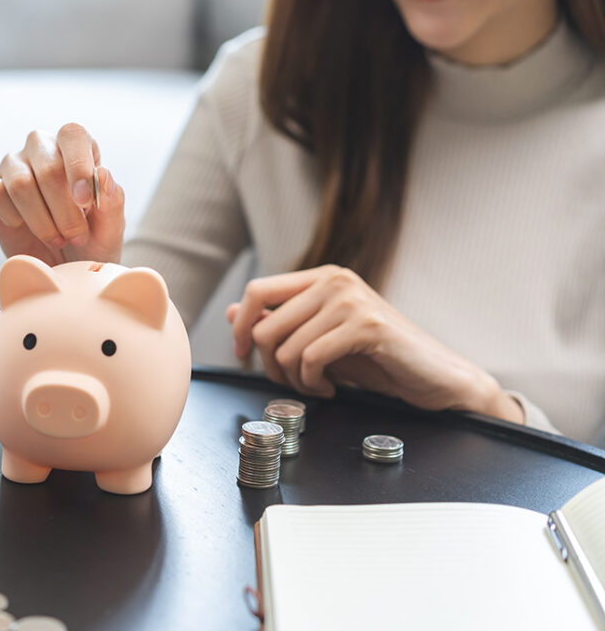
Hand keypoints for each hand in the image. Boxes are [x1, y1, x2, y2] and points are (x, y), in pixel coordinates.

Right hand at [0, 123, 124, 265]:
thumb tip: (102, 173)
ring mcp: (13, 166)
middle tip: (77, 237)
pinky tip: (25, 229)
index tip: (85, 203)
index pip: (73, 135)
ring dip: (41, 221)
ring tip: (57, 239)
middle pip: (48, 166)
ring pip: (20, 183)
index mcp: (75, 148)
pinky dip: (14, 219)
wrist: (61, 271)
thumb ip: (112, 200)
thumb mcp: (110, 229)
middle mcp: (42, 149)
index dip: (79, 166)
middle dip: (65, 211)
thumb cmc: (90, 242)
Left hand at [226, 265, 523, 421]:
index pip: (256, 291)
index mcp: (321, 277)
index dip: (242, 327)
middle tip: (292, 383)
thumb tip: (232, 313)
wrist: (435, 378)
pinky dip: (312, 384)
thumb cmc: (378, 359)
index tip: (244, 355)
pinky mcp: (366, 325)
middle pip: (266, 326)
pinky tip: (330, 389)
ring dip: (294, 380)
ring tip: (317, 387)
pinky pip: (310, 360)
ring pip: (286, 347)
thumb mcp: (320, 339)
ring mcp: (350, 299)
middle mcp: (334, 280)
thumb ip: (280, 324)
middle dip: (270, 366)